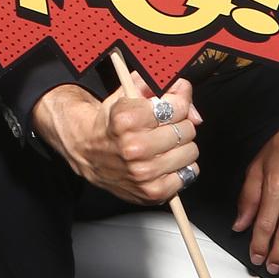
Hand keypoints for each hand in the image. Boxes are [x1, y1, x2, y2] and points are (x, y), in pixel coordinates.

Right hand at [33, 78, 201, 205]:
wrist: (87, 152)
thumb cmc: (111, 122)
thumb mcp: (128, 94)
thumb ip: (160, 86)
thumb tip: (188, 98)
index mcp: (125, 120)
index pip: (176, 106)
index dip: (177, 104)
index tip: (168, 107)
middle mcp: (133, 148)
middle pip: (186, 129)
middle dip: (179, 124)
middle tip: (162, 127)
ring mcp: (144, 172)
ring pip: (191, 152)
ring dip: (181, 146)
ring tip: (163, 145)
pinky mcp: (153, 191)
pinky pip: (189, 173)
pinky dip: (180, 167)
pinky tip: (164, 161)